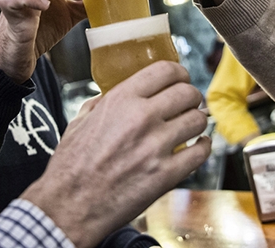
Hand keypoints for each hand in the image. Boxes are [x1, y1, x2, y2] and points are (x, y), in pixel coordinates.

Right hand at [20, 61, 210, 247]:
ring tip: (193, 124)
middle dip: (192, 96)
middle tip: (190, 103)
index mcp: (121, 100)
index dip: (180, 72)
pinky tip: (199, 145)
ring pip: (198, 120)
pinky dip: (204, 146)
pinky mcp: (167, 174)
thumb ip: (102, 103)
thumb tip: (114, 95)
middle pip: (187, 93)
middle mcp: (142, 117)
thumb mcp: (81, 120)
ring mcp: (156, 146)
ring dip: (199, 120)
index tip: (182, 78)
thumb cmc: (72, 164)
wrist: (70, 204)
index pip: (166, 70)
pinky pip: (200, 152)